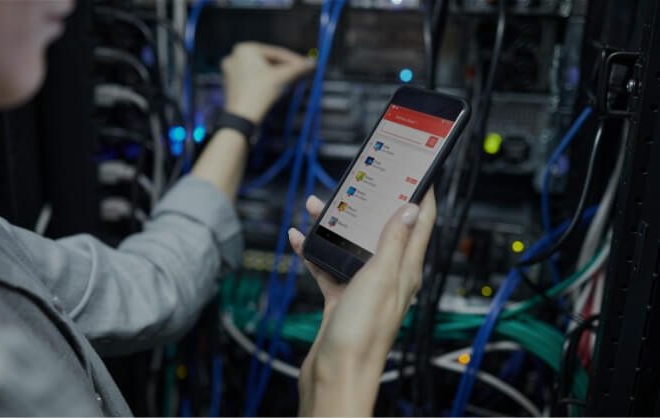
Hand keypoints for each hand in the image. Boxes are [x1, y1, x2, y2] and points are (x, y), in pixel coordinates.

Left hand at [221, 42, 313, 124]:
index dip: (294, 60)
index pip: (276, 52)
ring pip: (261, 69)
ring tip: (290, 79)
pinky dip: (265, 80)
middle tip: (300, 72)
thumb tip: (311, 63)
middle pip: (268, 60)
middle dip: (285, 67)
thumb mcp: (282, 77)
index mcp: (245, 49)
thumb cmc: (258, 93)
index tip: (306, 64)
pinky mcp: (233, 83)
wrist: (243, 116)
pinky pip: (253, 77)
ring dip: (276, 74)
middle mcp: (235, 56)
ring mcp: (232, 70)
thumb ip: (298, 68)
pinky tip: (275, 86)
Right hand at [289, 188, 436, 415]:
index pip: (420, 222)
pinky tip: (301, 239)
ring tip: (318, 206)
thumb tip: (410, 208)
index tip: (417, 168)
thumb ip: (394, 241)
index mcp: (404, 269)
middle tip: (358, 180)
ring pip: (351, 245)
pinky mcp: (341, 298)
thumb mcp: (380, 277)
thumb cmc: (361, 335)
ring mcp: (363, 287)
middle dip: (369, 201)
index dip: (420, 192)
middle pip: (381, 229)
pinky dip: (315, 251)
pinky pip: (329, 267)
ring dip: (335, 224)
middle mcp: (387, 276)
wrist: (335, 375)